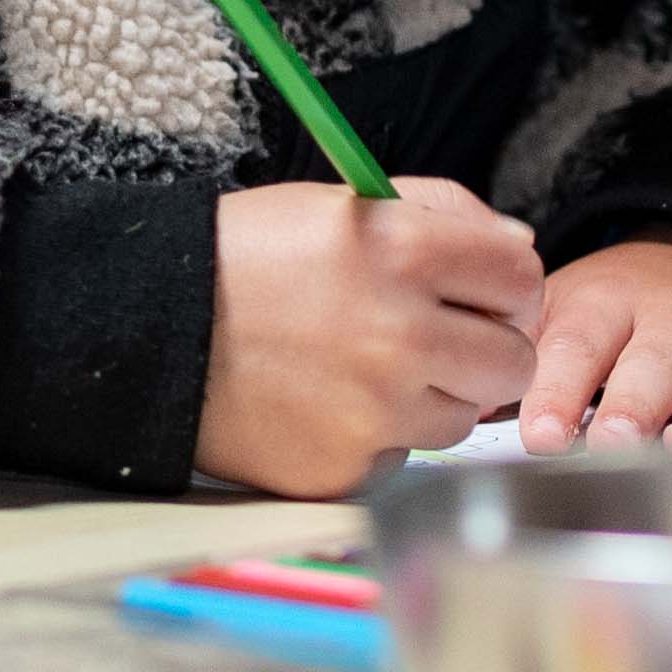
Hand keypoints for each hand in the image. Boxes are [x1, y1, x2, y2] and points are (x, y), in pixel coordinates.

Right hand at [197, 178, 544, 495]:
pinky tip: (330, 407)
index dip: (509, 287)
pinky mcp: (346, 467)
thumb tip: (520, 246)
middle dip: (486, 349)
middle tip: (440, 340)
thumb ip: (443, 212)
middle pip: (513, 362)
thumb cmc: (245, 259)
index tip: (486, 295)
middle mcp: (400, 335)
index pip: (522, 278)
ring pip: (461, 418)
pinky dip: (377, 439)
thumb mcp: (343, 203)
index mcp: (402, 252)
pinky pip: (402, 459)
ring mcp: (374, 411)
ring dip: (431, 397)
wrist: (148, 329)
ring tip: (368, 370)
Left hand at [520, 239, 671, 452]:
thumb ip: (524, 364)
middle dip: (634, 405)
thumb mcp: (568, 315)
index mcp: (607, 304)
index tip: (541, 434)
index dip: (559, 391)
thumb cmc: (627, 314)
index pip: (577, 346)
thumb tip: (462, 409)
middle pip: (654, 364)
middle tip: (615, 440)